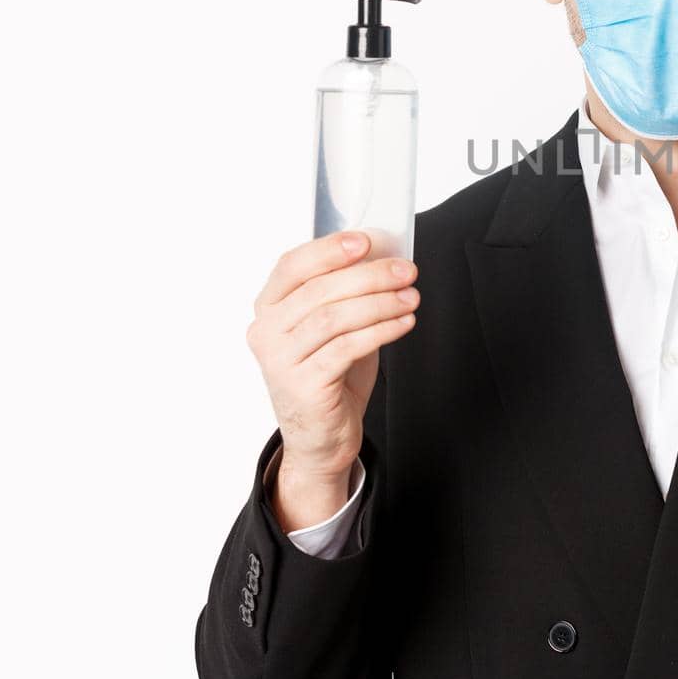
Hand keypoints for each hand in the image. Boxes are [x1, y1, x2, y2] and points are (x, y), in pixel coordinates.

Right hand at [246, 232, 419, 490]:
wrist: (321, 437)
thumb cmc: (330, 374)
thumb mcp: (334, 327)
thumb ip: (345, 293)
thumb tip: (385, 256)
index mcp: (268, 308)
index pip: (292, 266)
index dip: (328, 250)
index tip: (366, 241)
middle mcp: (266, 332)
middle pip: (319, 290)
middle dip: (370, 276)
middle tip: (407, 271)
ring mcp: (280, 361)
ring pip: (334, 318)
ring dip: (380, 303)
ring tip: (411, 298)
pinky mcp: (303, 386)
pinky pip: (347, 348)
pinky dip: (381, 330)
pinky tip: (404, 323)